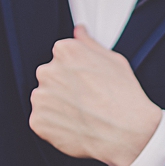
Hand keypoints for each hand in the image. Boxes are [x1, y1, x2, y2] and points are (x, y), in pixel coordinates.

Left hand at [30, 26, 161, 165]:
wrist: (126, 133)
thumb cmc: (124, 98)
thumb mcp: (114, 60)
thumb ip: (89, 43)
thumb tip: (80, 32)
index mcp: (65, 51)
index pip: (61, 57)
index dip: (75, 72)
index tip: (85, 82)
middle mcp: (48, 71)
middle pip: (51, 77)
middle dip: (65, 88)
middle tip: (86, 100)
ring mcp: (41, 97)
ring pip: (45, 99)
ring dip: (58, 106)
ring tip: (82, 115)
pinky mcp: (38, 121)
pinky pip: (42, 122)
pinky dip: (54, 126)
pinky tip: (74, 126)